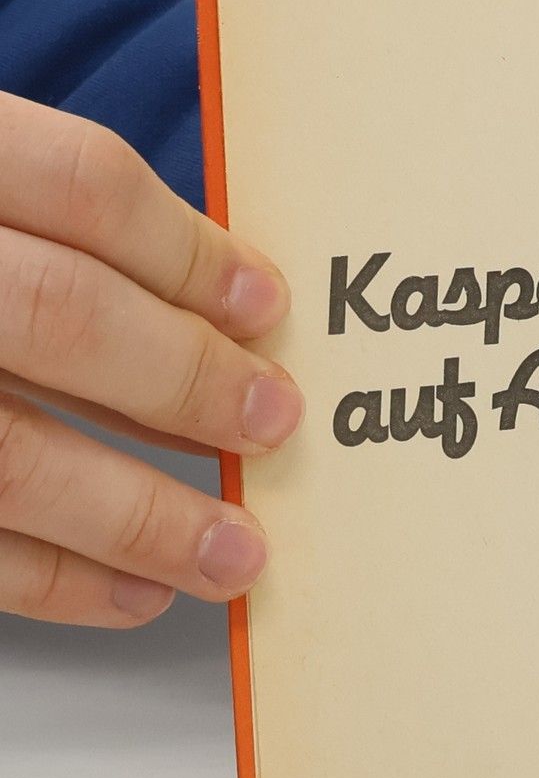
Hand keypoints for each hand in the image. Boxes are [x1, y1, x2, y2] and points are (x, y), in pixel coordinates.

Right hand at [0, 91, 300, 625]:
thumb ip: (44, 219)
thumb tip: (220, 309)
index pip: (78, 184)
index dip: (191, 251)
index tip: (267, 309)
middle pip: (58, 313)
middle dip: (183, 380)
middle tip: (272, 421)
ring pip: (8, 454)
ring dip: (140, 515)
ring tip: (234, 556)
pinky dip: (53, 578)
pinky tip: (134, 593)